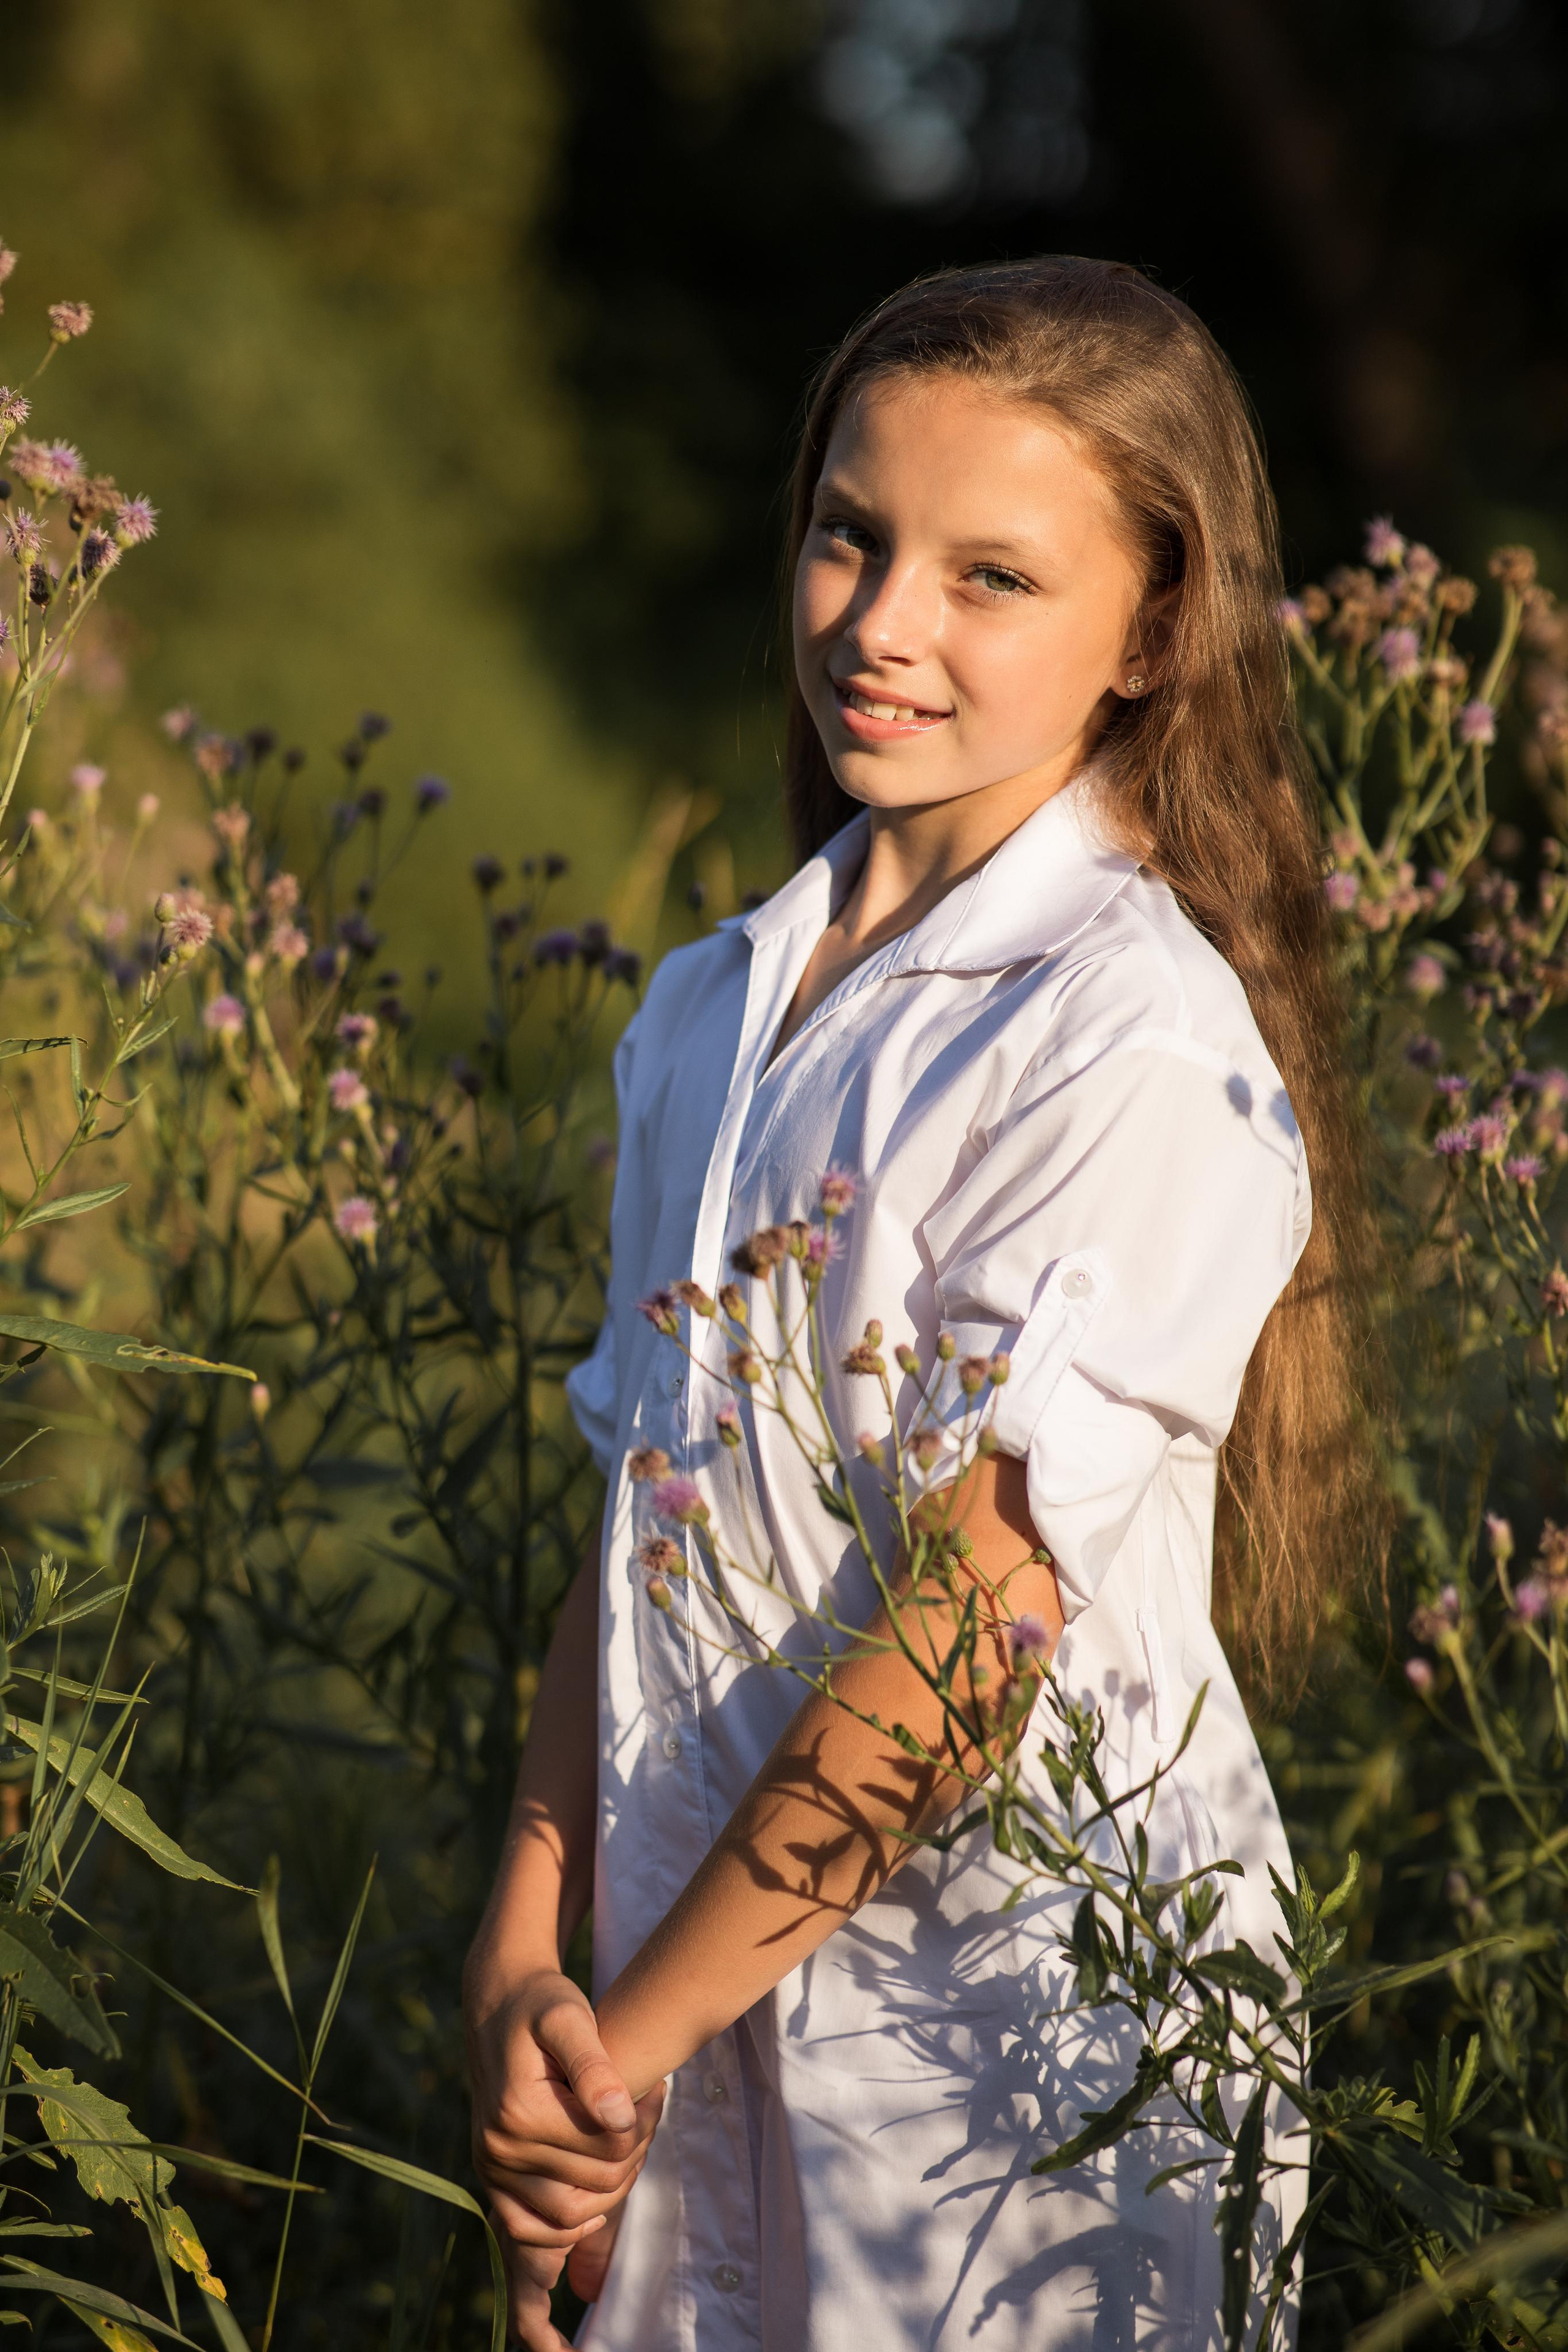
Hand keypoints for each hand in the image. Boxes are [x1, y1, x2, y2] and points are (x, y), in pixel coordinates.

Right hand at [464, 1959, 663, 2345]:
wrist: (499, 2003)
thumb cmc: (542, 2004)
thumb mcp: (569, 2017)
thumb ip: (594, 2066)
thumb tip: (621, 2117)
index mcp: (519, 2112)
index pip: (609, 2146)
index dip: (644, 2123)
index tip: (656, 2090)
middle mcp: (499, 2149)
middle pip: (596, 2182)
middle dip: (634, 2152)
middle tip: (649, 2111)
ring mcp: (491, 2169)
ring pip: (570, 2216)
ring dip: (611, 2188)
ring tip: (628, 2140)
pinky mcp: (491, 2177)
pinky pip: (529, 2228)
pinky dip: (566, 2227)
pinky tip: (597, 2199)